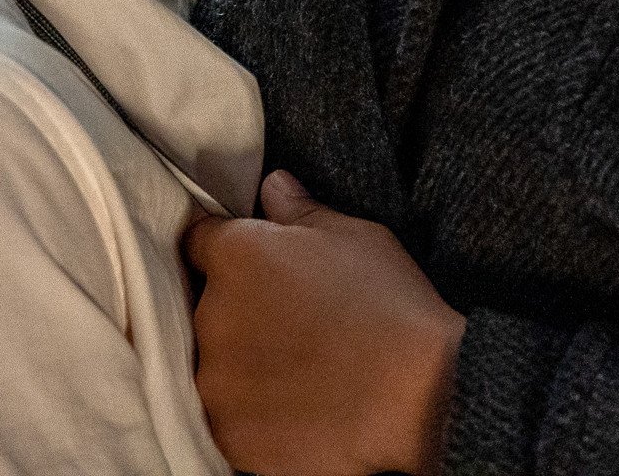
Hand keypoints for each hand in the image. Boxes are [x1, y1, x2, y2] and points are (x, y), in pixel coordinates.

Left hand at [184, 169, 464, 475]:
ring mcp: (215, 379)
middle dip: (236, 310)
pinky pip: (227, 417)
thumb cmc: (391, 306)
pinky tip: (294, 408)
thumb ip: (300, 209)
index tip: (253, 268)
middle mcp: (211, 313)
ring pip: (212, 364)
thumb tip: (272, 186)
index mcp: (236, 254)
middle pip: (205, 305)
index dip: (225, 252)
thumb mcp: (353, 237)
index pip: (199, 241)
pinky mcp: (228, 432)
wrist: (420, 397)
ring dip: (239, 364)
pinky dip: (251, 414)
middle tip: (288, 325)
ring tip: (295, 372)